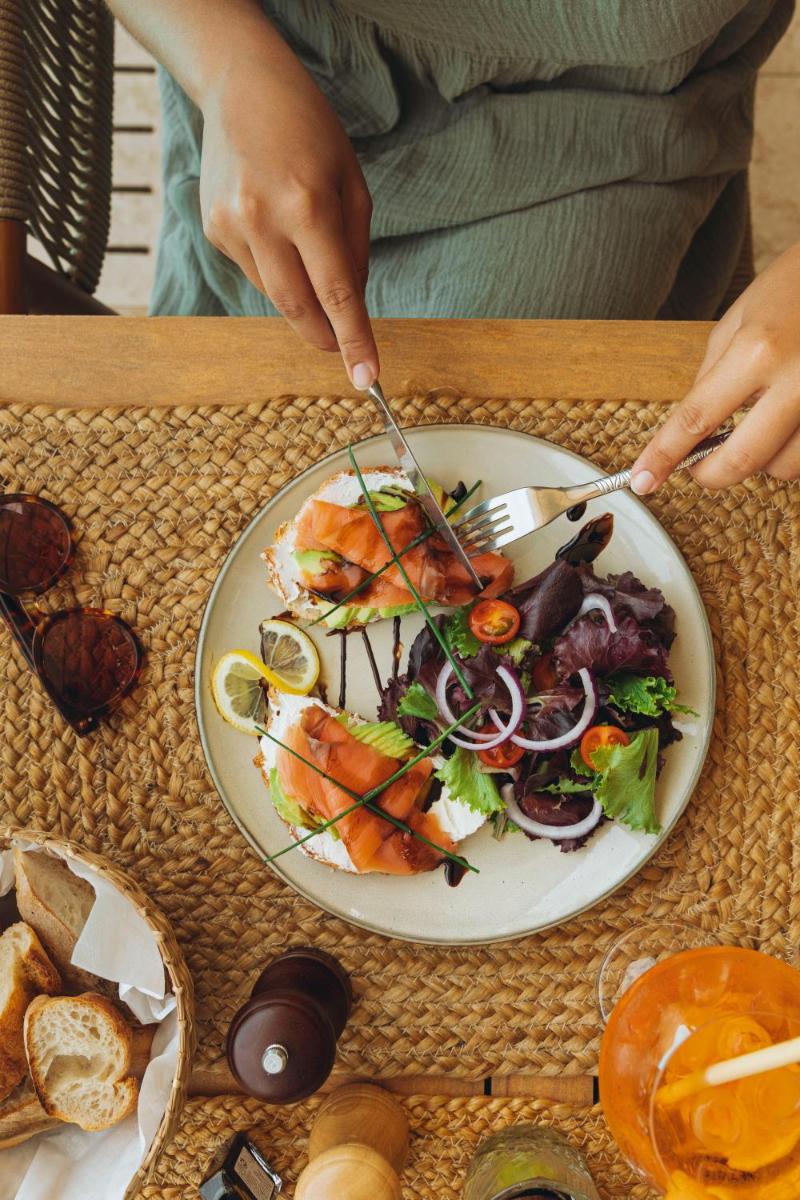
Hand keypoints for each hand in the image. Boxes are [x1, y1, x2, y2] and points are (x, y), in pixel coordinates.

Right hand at [199, 39, 377, 386]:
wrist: (241, 86)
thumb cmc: (310, 131)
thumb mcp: (352, 183)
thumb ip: (355, 249)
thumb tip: (350, 307)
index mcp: (307, 205)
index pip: (336, 293)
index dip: (353, 340)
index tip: (367, 378)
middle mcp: (262, 220)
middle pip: (298, 307)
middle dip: (324, 336)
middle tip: (342, 348)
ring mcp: (230, 227)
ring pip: (276, 294)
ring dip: (301, 292)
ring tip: (307, 247)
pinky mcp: (213, 230)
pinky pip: (255, 272)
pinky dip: (277, 268)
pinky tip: (276, 228)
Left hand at [631, 243, 799, 492]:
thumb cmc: (795, 287)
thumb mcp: (739, 319)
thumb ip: (712, 375)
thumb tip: (691, 427)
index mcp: (757, 350)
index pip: (696, 418)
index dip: (664, 456)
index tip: (643, 480)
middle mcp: (795, 381)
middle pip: (741, 460)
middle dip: (710, 475)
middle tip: (698, 468)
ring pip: (782, 469)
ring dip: (761, 460)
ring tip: (760, 427)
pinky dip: (791, 452)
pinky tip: (787, 424)